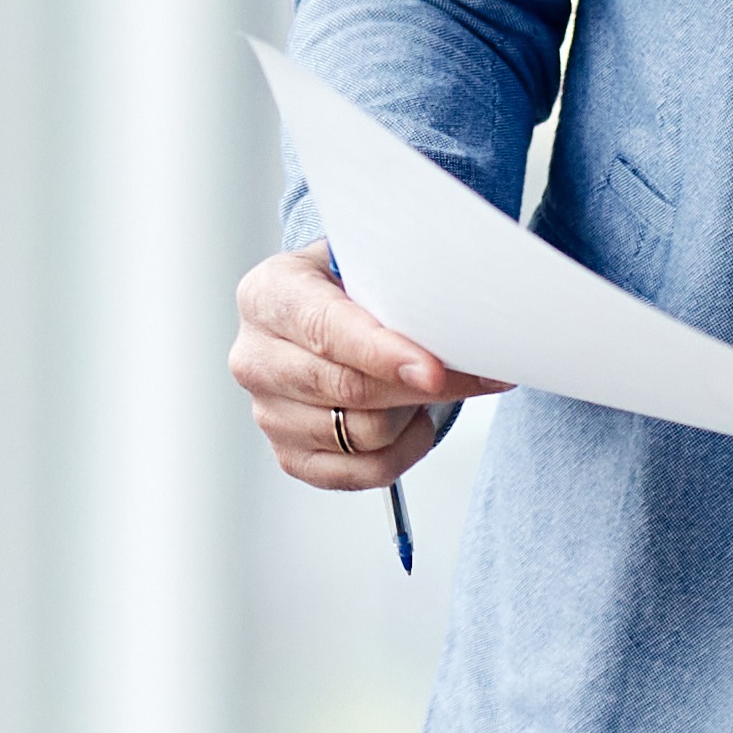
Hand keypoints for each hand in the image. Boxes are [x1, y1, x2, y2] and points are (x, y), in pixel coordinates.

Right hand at [235, 246, 496, 490]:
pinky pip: (363, 472)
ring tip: (425, 386)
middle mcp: (256, 358)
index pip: (327, 331)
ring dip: (412, 414)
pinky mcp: (291, 456)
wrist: (324, 317)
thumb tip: (460, 310)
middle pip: (349, 389)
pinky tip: (412, 420)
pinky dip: (404, 451)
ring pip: (363, 434)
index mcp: (268, 296)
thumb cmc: (348, 289)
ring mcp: (268, 413)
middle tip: (476, 373)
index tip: (433, 370)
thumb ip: (396, 278)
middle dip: (421, 387)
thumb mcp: (363, 260)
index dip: (384, 353)